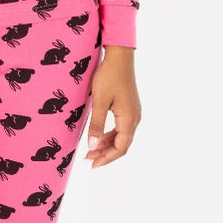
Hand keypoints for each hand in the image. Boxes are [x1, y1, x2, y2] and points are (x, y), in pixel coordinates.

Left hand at [85, 46, 141, 168]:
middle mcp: (135, 118)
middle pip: (122, 144)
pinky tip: (99, 136)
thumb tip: (93, 147)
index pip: (121, 148)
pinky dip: (110, 135)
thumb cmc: (109, 77)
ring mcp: (133, 112)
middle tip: (88, 159)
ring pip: (121, 136)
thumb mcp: (99, 102)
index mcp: (129, 119)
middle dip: (106, 154)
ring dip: (107, 145)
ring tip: (91, 150)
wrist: (119, 57)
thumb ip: (96, 125)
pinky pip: (121, 127)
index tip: (93, 165)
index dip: (107, 158)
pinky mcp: (129, 107)